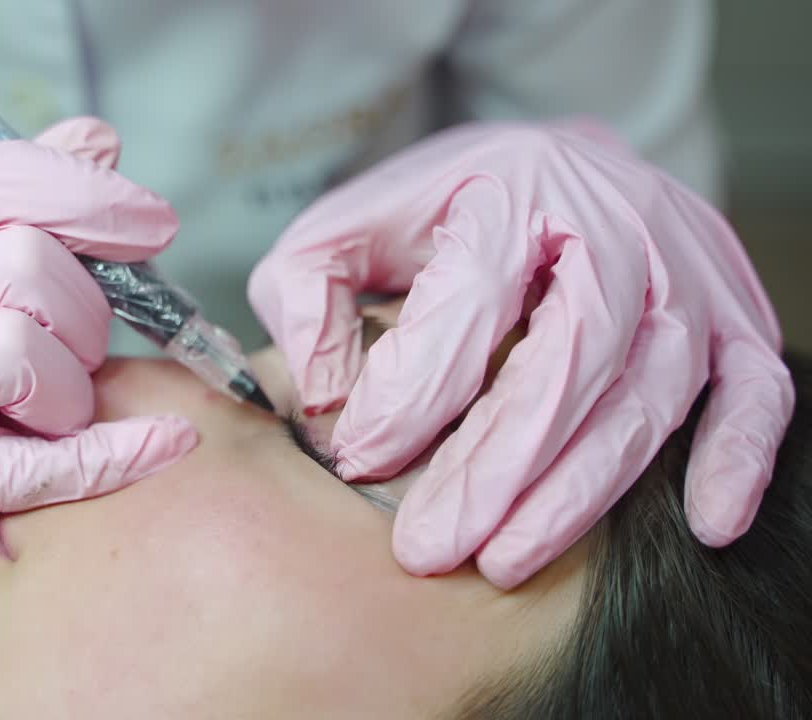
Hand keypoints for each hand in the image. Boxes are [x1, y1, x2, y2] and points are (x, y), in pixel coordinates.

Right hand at [0, 117, 197, 705]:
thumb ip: (19, 204)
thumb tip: (95, 139)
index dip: (77, 190)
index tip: (152, 223)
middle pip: (23, 264)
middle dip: (84, 317)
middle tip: (77, 357)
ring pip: (23, 352)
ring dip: (72, 392)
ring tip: (48, 413)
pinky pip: (30, 462)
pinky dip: (112, 453)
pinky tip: (164, 444)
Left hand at [248, 121, 793, 588]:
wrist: (554, 166)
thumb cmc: (441, 212)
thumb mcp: (349, 227)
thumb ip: (307, 298)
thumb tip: (324, 405)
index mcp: (513, 190)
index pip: (470, 302)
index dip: (414, 391)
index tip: (360, 459)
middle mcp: (614, 222)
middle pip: (570, 357)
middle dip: (496, 465)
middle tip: (428, 546)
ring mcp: (686, 271)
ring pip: (651, 392)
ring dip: (581, 489)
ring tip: (505, 559)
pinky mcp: (733, 312)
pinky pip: (759, 390)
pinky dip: (741, 457)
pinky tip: (706, 526)